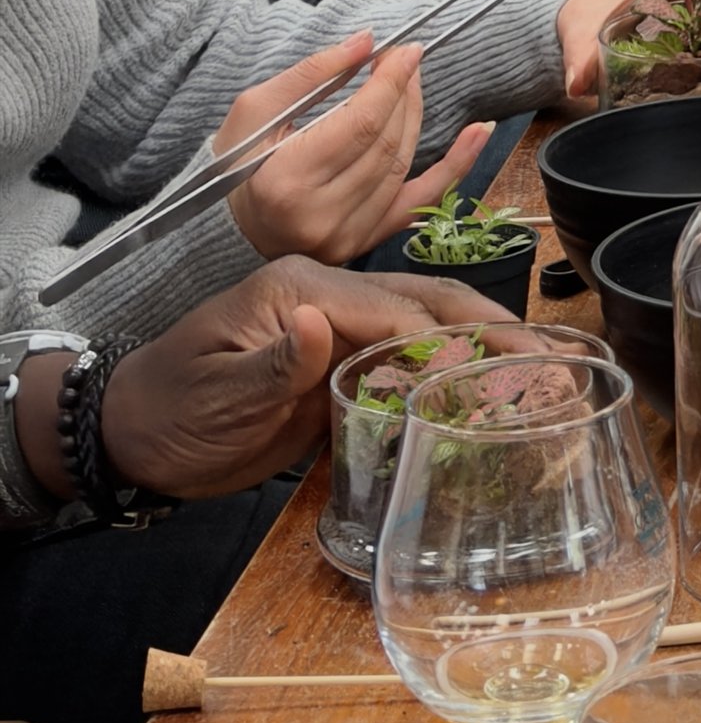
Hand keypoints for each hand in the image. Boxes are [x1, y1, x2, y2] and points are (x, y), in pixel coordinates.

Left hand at [13, 259, 509, 504]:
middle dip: (485, 323)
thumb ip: (271, 362)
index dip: (437, 341)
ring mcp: (334, 323)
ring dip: (480, 337)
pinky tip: (488, 379)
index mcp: (298, 287)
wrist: (132, 435)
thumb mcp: (213, 394)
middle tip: (546, 349)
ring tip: (540, 356)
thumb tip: (317, 323)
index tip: (485, 370)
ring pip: (421, 319)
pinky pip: (403, 353)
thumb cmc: (168, 413)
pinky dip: (451, 361)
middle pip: (419, 300)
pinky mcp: (337, 357)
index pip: (386, 309)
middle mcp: (325, 294)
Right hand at [221, 36, 491, 265]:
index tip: (406, 50)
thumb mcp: (254, 110)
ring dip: (416, 117)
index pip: (361, 124)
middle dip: (404, 93)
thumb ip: (313, 73)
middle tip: (406, 60)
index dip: (390, 83)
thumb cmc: (233, 165)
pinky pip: (421, 201)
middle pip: (387, 143)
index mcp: (287, 181)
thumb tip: (367, 43)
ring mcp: (346, 237)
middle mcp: (320, 216)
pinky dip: (456, 165)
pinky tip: (479, 132)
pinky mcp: (363, 244)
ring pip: (403, 165)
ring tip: (411, 84)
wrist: (224, 231)